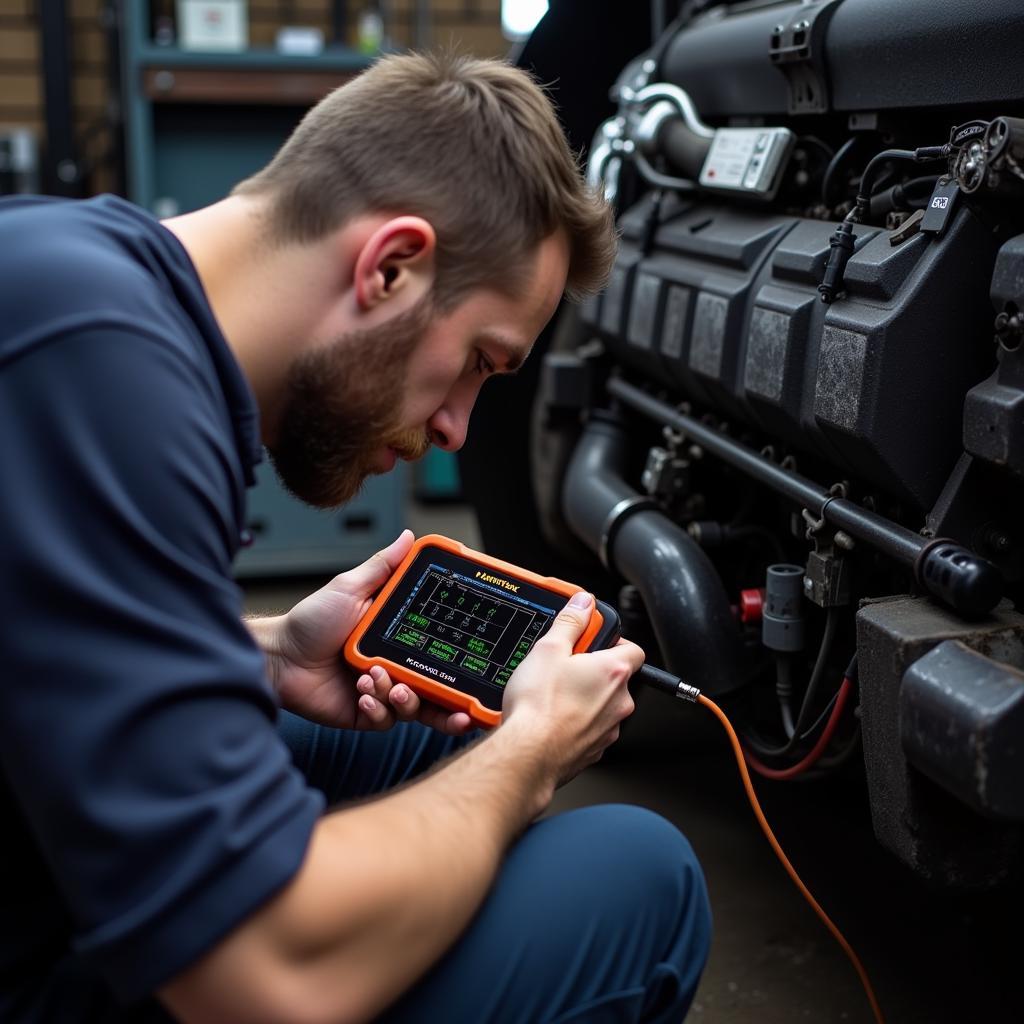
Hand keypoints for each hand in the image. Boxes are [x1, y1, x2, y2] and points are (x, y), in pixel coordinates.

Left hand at [258, 530, 473, 734]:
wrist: (279, 657)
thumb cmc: (311, 620)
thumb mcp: (350, 587)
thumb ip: (383, 566)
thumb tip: (408, 536)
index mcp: (399, 637)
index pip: (440, 649)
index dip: (461, 661)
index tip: (479, 665)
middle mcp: (397, 665)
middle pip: (438, 689)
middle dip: (452, 700)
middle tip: (461, 704)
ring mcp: (383, 692)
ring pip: (414, 707)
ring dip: (404, 698)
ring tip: (385, 682)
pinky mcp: (365, 714)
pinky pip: (386, 720)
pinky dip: (379, 708)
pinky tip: (364, 693)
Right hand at [501, 592, 643, 786]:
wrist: (528, 754)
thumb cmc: (538, 706)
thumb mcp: (549, 649)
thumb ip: (571, 622)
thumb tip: (584, 603)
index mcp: (613, 672)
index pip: (633, 648)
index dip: (613, 641)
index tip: (592, 640)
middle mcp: (619, 702)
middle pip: (614, 677)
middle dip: (591, 669)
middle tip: (563, 666)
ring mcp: (609, 729)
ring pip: (602, 704)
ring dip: (584, 696)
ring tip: (552, 693)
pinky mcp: (594, 750)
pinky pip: (590, 727)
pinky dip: (575, 720)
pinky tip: (551, 717)